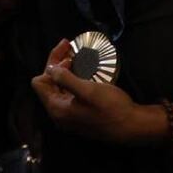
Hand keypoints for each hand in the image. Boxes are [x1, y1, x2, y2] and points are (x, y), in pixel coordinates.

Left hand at [31, 39, 159, 143]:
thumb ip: (65, 79)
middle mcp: (59, 114)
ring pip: (60, 88)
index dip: (50, 67)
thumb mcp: (87, 90)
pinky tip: (83, 71)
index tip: (69, 59)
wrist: (133, 126)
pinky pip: (70, 94)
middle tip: (69, 46)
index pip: (39, 83)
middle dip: (56, 64)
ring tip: (75, 56)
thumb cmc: (110, 108)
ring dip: (65, 71)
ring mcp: (70, 116)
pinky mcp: (80, 115)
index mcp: (56, 109)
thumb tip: (50, 69)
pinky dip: (73, 80)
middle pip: (49, 84)